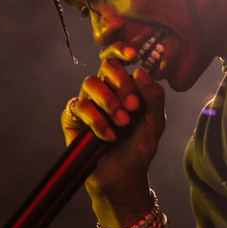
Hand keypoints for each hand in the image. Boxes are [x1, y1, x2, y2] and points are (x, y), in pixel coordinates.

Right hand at [60, 49, 165, 196]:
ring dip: (109, 102)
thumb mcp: (155, 123)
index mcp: (124, 86)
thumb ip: (153, 97)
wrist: (124, 176)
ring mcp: (87, 103)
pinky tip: (108, 136)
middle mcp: (104, 90)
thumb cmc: (140, 147)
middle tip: (133, 105)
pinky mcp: (71, 119)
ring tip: (123, 123)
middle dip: (120, 82)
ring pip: (90, 84)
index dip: (122, 51)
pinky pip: (78, 107)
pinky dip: (96, 121)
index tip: (133, 55)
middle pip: (104, 67)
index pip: (119, 59)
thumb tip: (140, 71)